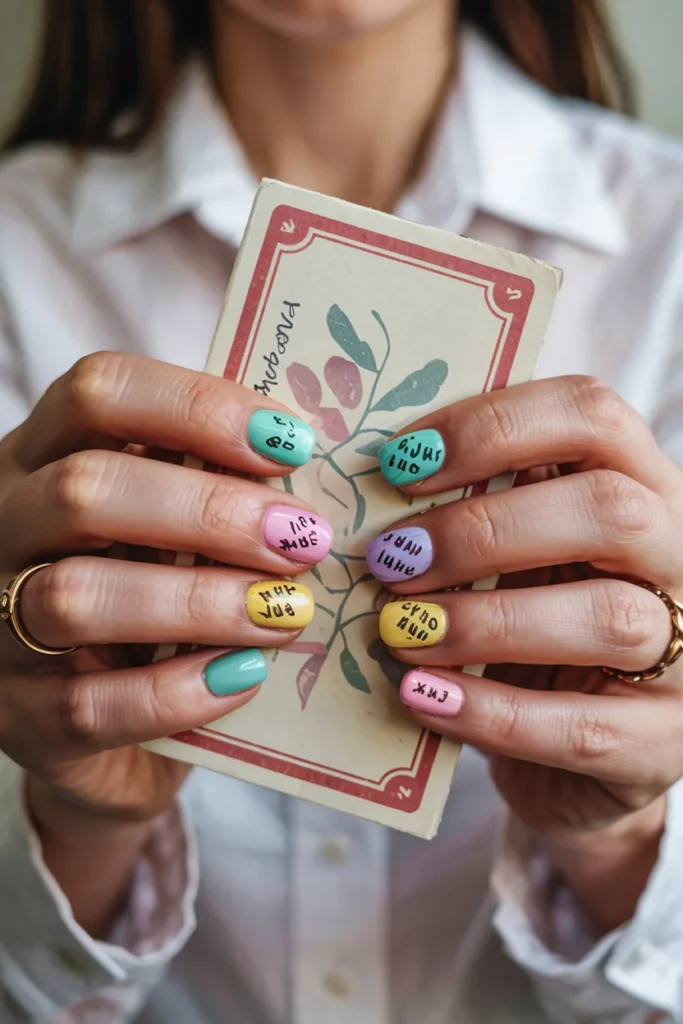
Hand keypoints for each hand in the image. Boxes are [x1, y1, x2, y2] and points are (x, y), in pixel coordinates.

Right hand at [0, 352, 329, 827]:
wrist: (103, 727)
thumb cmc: (150, 598)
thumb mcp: (169, 525)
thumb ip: (212, 484)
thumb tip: (303, 464)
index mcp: (43, 455)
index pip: (99, 392)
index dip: (198, 407)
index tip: (289, 445)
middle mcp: (4, 525)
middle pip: (85, 489)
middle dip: (210, 511)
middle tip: (299, 538)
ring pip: (75, 596)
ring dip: (198, 602)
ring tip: (283, 612)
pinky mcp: (18, 717)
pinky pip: (87, 704)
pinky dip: (176, 692)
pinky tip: (242, 678)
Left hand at [369, 376, 682, 925]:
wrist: (580, 751)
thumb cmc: (535, 627)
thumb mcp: (516, 555)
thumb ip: (479, 511)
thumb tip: (379, 481)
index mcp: (640, 487)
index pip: (593, 417)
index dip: (495, 426)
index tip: (403, 462)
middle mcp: (679, 557)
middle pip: (610, 510)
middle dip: (483, 531)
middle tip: (393, 560)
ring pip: (609, 618)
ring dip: (485, 623)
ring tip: (399, 632)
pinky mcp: (662, 744)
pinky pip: (584, 728)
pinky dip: (492, 713)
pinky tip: (424, 697)